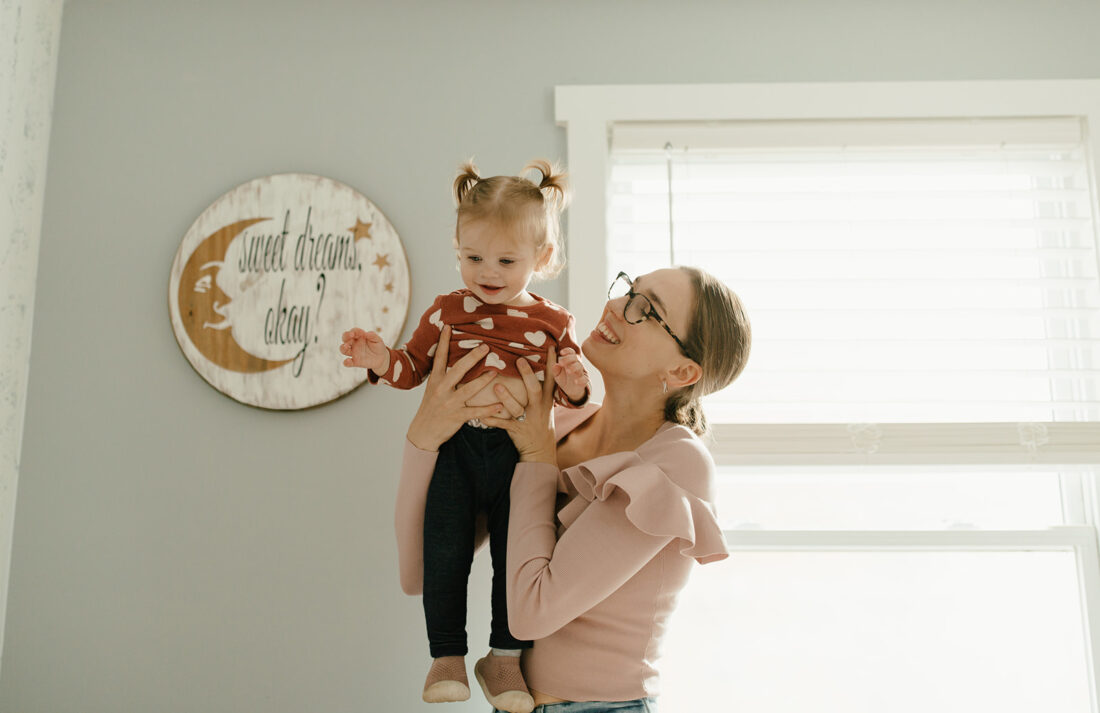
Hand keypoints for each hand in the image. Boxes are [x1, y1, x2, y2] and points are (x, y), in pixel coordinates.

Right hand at [340, 327, 389, 371]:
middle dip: (346, 336)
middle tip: (350, 336)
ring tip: (346, 347)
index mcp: (359, 336)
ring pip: (343, 350)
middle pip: (345, 338)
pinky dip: (346, 362)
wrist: (381, 358)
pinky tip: (348, 361)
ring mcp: (353, 353)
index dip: (355, 331)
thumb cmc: (378, 346)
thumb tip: (366, 333)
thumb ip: (373, 336)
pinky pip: (348, 363)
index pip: (354, 331)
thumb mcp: (378, 340)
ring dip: (343, 348)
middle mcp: (354, 344)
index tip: (361, 332)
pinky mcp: (355, 362)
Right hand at [406, 326, 501, 451]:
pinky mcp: (457, 417)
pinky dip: (488, 409)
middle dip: (472, 357)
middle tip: (486, 346)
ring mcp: (449, 403)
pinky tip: (500, 406)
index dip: (444, 342)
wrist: (422, 433)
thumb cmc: (431, 408)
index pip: (440, 358)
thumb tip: (454, 360)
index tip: (449, 327)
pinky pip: (475, 412)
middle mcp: (441, 389)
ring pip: (469, 389)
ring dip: (484, 380)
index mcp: (435, 380)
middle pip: (458, 370)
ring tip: (495, 371)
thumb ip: (443, 375)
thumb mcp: (433, 389)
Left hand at [482, 347, 557, 464]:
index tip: (551, 346)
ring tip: (497, 386)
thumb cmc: (539, 420)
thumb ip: (541, 386)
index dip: (552, 363)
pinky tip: (482, 417)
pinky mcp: (518, 430)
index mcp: (546, 398)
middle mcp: (539, 407)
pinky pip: (504, 425)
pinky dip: (493, 420)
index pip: (551, 378)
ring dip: (507, 397)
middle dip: (528, 375)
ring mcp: (528, 419)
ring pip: (518, 407)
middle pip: (535, 389)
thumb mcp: (544, 404)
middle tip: (519, 360)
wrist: (540, 449)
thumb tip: (536, 363)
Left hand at [552, 347, 588, 402]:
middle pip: (575, 357)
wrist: (571, 391)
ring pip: (580, 366)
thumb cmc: (564, 379)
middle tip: (561, 363)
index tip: (561, 352)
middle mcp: (576, 364)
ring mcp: (581, 372)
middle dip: (568, 359)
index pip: (571, 352)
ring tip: (568, 371)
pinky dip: (581, 380)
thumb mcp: (557, 375)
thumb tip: (555, 365)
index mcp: (570, 361)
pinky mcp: (584, 380)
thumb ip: (555, 370)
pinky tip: (576, 381)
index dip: (567, 351)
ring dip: (574, 367)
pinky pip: (585, 379)